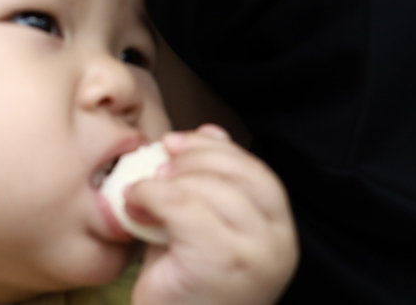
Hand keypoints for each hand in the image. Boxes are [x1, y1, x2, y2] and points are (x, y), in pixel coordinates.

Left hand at [127, 125, 296, 304]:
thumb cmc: (183, 285)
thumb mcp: (202, 226)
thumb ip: (210, 184)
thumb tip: (211, 130)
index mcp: (279, 234)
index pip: (258, 173)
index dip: (218, 150)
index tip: (178, 142)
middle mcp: (279, 246)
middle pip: (241, 175)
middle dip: (195, 159)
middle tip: (160, 163)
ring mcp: (256, 257)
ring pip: (212, 189)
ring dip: (169, 180)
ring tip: (143, 190)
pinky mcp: (222, 264)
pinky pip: (185, 209)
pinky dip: (154, 196)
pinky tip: (136, 204)